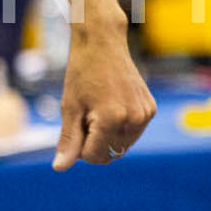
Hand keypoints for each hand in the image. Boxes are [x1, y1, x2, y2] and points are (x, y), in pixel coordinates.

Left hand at [52, 30, 155, 170]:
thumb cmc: (82, 73)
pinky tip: (112, 105)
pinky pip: (132, 133)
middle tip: (88, 114)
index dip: (80, 147)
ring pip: (122, 146)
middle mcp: (134, 119)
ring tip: (99, 109)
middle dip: (95, 143)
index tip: (76, 123)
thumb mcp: (70, 108)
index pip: (94, 156)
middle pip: (110, 153)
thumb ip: (68, 141)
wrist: (103, 43)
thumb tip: (59, 168)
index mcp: (112, 119)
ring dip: (108, 137)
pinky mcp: (150, 109)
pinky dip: (120, 127)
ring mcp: (145, 114)